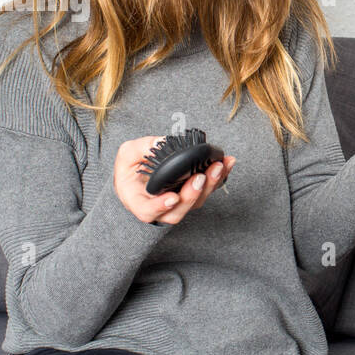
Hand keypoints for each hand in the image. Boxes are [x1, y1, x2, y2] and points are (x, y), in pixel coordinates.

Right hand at [113, 136, 236, 224]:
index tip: (172, 198)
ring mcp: (179, 205)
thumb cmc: (130, 169)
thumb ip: (140, 149)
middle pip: (177, 212)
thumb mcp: (127, 155)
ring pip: (196, 203)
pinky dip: (219, 177)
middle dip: (191, 195)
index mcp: (138, 202)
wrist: (141, 176)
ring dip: (210, 185)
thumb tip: (161, 142)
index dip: (160, 207)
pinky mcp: (194, 196)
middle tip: (200, 177)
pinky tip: (227, 162)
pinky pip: (207, 191)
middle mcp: (160, 209)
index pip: (147, 211)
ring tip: (218, 166)